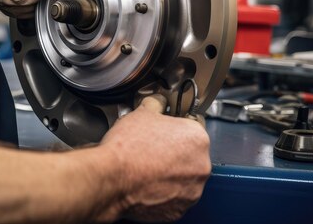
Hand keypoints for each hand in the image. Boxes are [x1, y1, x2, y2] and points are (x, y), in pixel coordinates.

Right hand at [99, 95, 210, 221]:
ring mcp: (192, 191)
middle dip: (174, 149)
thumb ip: (156, 105)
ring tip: (147, 165)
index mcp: (198, 138)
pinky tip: (146, 181)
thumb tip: (157, 102)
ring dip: (170, 171)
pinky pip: (174, 196)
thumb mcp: (141, 113)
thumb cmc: (127, 148)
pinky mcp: (178, 211)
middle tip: (152, 146)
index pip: (193, 125)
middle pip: (191, 153)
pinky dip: (163, 190)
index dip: (176, 123)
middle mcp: (202, 166)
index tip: (166, 127)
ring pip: (184, 176)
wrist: (111, 180)